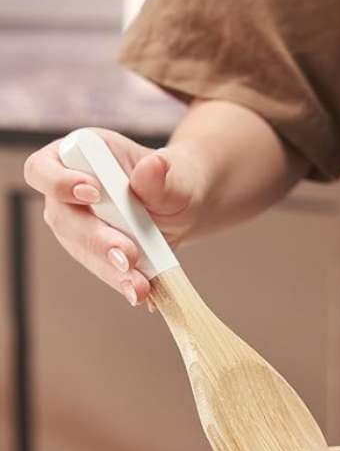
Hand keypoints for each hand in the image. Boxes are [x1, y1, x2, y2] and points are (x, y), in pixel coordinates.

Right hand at [23, 128, 204, 307]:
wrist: (184, 207)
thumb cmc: (174, 180)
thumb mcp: (176, 175)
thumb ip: (162, 176)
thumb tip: (153, 166)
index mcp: (79, 156)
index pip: (44, 169)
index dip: (59, 182)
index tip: (92, 192)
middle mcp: (69, 192)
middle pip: (63, 219)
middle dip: (95, 241)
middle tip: (127, 257)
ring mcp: (79, 225)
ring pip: (82, 251)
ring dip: (109, 271)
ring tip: (139, 287)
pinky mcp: (96, 253)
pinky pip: (104, 270)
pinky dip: (123, 282)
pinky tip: (142, 293)